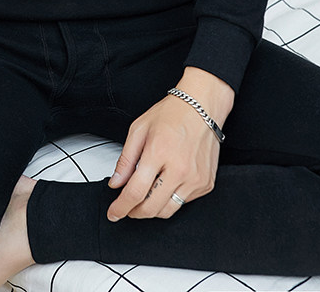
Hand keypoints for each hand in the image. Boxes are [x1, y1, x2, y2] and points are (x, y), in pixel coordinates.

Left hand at [106, 68, 233, 221]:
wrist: (202, 107)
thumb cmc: (172, 114)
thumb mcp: (139, 129)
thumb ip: (125, 159)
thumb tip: (116, 182)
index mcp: (159, 153)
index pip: (135, 192)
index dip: (121, 207)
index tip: (114, 213)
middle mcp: (179, 169)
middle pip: (151, 208)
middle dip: (134, 212)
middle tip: (127, 207)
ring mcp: (195, 179)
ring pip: (167, 211)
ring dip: (152, 209)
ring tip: (145, 197)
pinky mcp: (206, 184)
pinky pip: (183, 203)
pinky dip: (170, 199)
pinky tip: (165, 184)